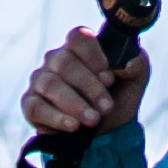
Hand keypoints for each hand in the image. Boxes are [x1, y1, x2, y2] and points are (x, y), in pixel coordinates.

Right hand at [23, 29, 145, 139]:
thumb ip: (136, 63)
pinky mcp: (31, 104)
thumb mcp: (136, 78)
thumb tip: (122, 64)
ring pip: (51, 84)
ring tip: (94, 120)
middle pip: (65, 63)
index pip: (79, 37)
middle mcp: (56, 59)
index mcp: (80, 48)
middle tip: (107, 107)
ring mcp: (41, 80)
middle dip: (90, 87)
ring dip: (76, 104)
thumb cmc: (118, 96)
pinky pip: (36, 106)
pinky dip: (57, 118)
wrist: (108, 131)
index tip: (109, 77)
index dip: (94, 56)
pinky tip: (73, 126)